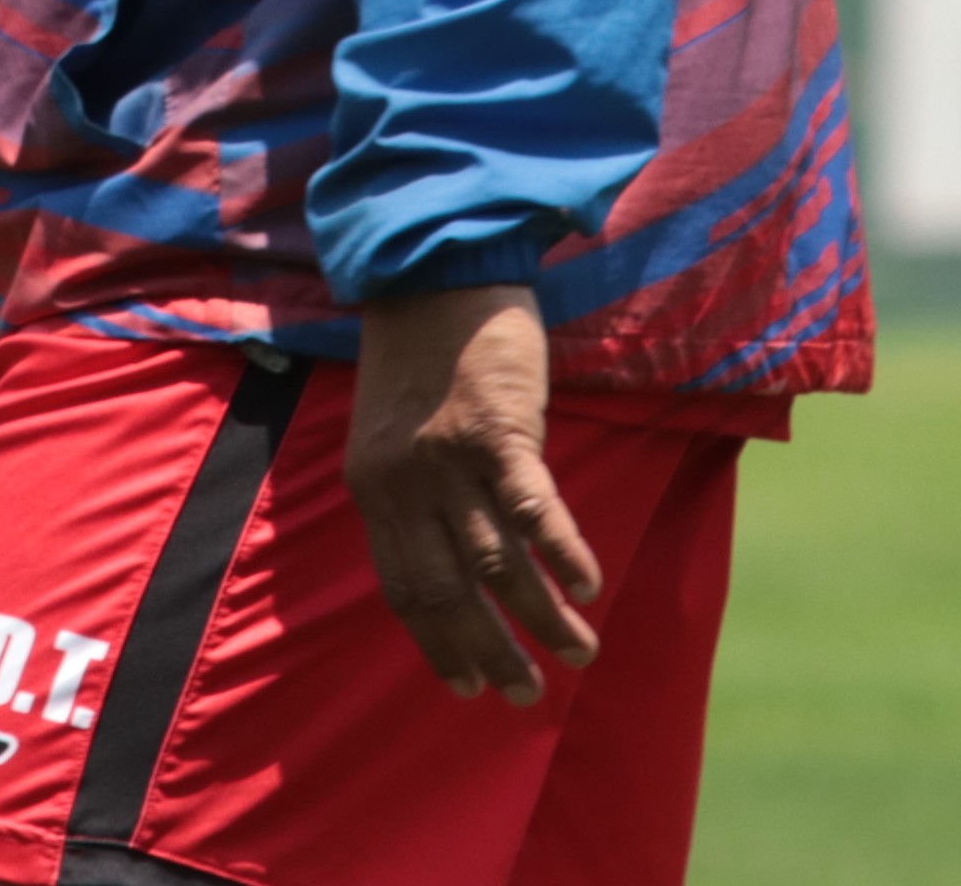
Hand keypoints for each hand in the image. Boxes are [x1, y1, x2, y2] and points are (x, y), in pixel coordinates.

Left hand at [342, 285, 601, 709]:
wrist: (430, 265)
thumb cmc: (417, 345)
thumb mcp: (386, 425)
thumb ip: (405, 486)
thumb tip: (441, 549)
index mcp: (372, 486)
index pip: (403, 589)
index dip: (436, 643)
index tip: (465, 685)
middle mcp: (405, 484)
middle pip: (450, 591)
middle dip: (490, 652)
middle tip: (526, 696)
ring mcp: (451, 458)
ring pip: (499, 563)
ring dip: (541, 617)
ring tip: (579, 652)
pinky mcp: (499, 427)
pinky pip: (534, 507)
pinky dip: (563, 552)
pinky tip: (588, 584)